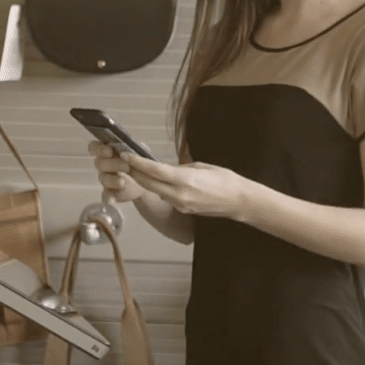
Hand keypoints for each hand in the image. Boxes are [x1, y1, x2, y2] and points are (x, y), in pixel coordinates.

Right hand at [89, 141, 146, 202]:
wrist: (146, 182)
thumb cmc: (138, 162)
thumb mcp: (138, 151)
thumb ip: (133, 148)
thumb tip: (130, 149)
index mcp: (108, 151)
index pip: (94, 147)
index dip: (99, 149)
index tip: (109, 151)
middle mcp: (104, 165)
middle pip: (99, 163)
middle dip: (112, 164)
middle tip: (126, 167)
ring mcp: (106, 179)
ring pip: (103, 179)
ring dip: (112, 180)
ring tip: (123, 182)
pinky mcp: (110, 193)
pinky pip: (105, 195)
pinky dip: (108, 197)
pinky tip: (112, 200)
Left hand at [122, 153, 246, 218]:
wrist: (238, 201)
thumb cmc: (225, 180)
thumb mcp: (201, 166)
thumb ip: (180, 167)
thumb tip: (166, 167)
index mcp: (185, 179)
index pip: (154, 170)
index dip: (137, 163)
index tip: (126, 155)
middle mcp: (179, 194)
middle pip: (148, 183)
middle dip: (134, 172)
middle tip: (125, 162)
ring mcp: (180, 204)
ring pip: (155, 191)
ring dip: (145, 181)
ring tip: (138, 170)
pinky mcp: (183, 209)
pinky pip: (165, 197)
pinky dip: (159, 188)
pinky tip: (158, 181)